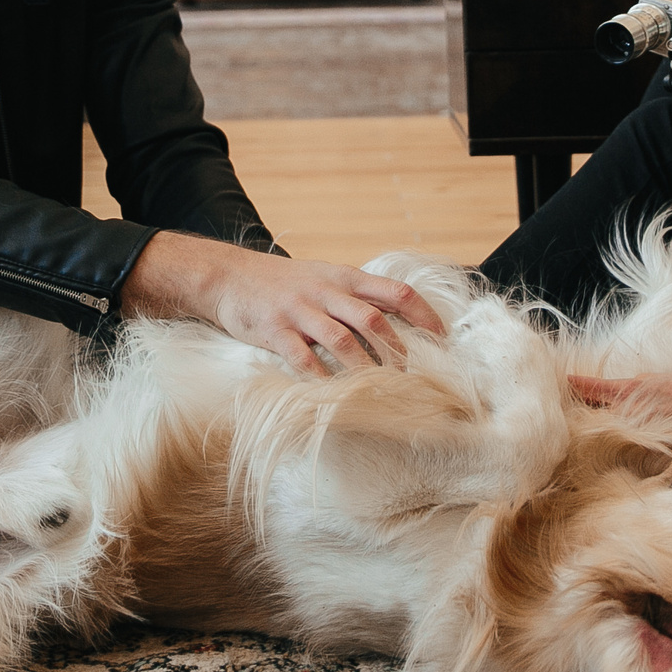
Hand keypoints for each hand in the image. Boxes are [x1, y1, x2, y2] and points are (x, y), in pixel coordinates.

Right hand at [121, 232, 446, 376]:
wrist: (228, 275)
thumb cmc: (282, 282)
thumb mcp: (323, 277)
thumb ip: (355, 297)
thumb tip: (395, 324)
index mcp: (344, 277)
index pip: (395, 291)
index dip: (423, 314)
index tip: (443, 338)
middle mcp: (326, 291)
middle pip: (372, 319)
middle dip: (396, 351)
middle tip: (412, 379)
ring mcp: (300, 310)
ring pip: (342, 340)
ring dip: (365, 369)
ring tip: (380, 393)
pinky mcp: (275, 330)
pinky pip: (303, 358)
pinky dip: (320, 379)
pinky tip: (332, 396)